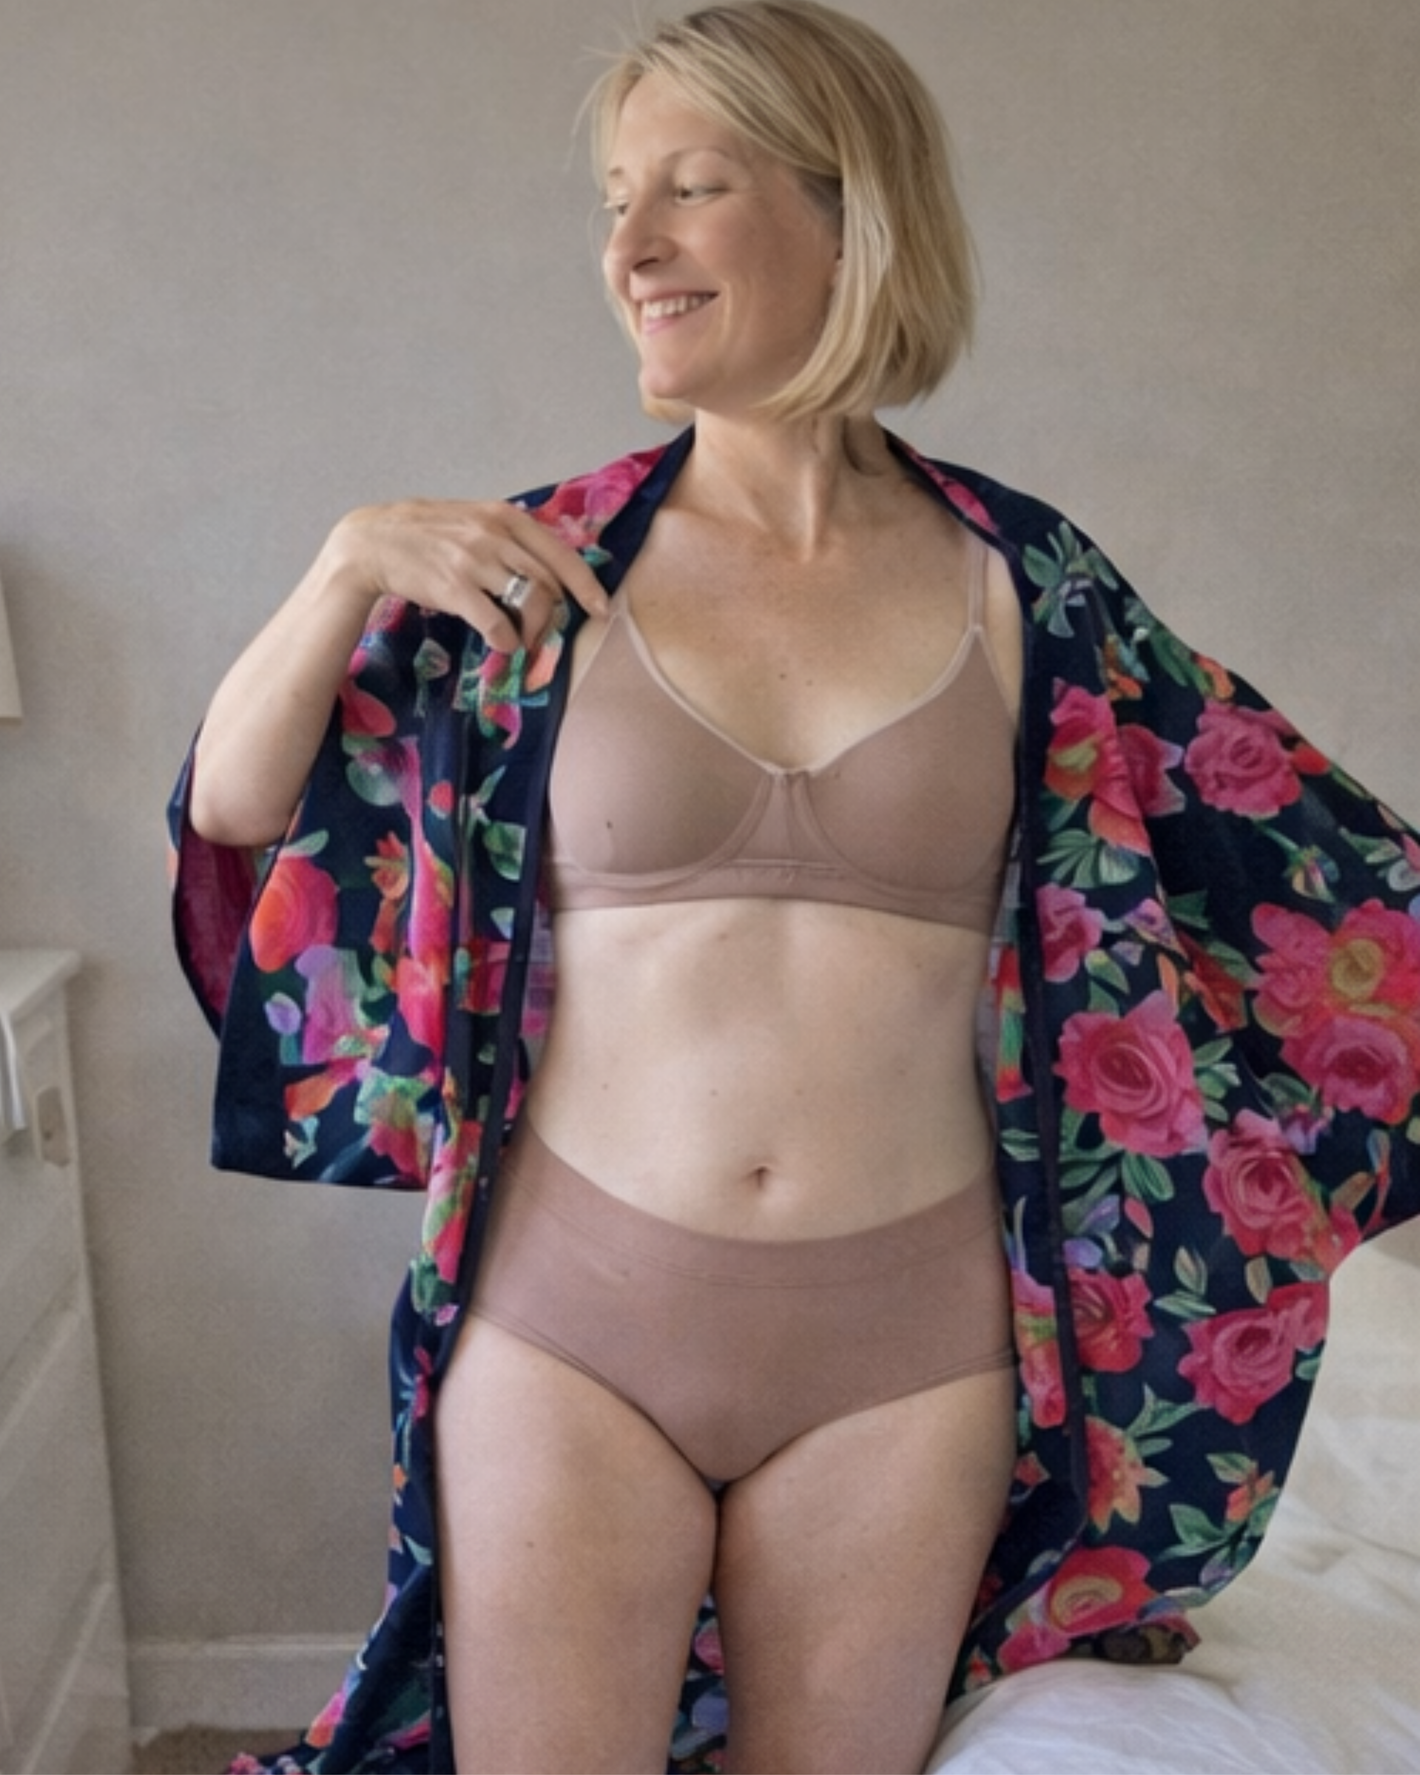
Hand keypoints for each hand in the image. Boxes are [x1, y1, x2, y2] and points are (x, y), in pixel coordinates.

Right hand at [324, 497, 609, 652]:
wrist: (371, 541)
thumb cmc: (424, 533)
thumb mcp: (471, 519)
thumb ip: (506, 536)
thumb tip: (543, 565)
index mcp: (503, 515)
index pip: (560, 552)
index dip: (585, 584)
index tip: (601, 607)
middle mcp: (494, 533)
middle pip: (548, 582)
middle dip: (554, 616)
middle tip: (545, 635)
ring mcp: (474, 559)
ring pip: (529, 602)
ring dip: (534, 631)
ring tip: (524, 643)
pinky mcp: (454, 587)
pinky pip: (497, 623)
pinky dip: (507, 641)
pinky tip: (502, 645)